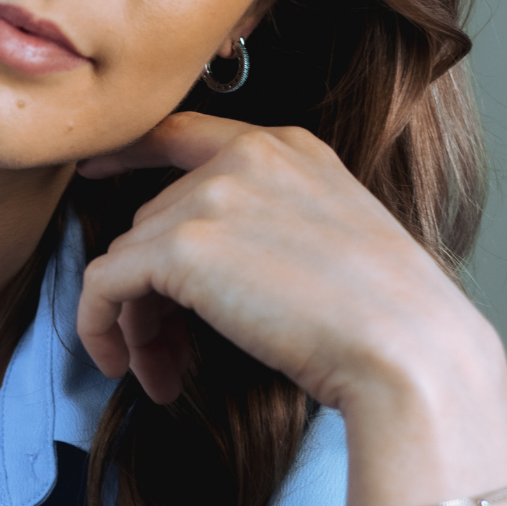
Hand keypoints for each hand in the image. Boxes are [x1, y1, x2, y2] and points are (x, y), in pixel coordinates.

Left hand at [75, 112, 479, 408]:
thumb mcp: (328, 233)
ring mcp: (212, 195)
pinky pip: (104, 283)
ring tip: (163, 372)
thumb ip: (261, 220)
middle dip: (153, 288)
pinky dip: (100, 326)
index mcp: (284, 146)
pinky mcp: (181, 245)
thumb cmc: (386, 314)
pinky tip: (123, 366)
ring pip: (130, 256)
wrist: (411, 347)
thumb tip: (185, 264)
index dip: (131, 153)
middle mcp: (244, 155)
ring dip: (139, 320)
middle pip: (154, 219)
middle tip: (169, 351)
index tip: (95, 174)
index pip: (183, 133)